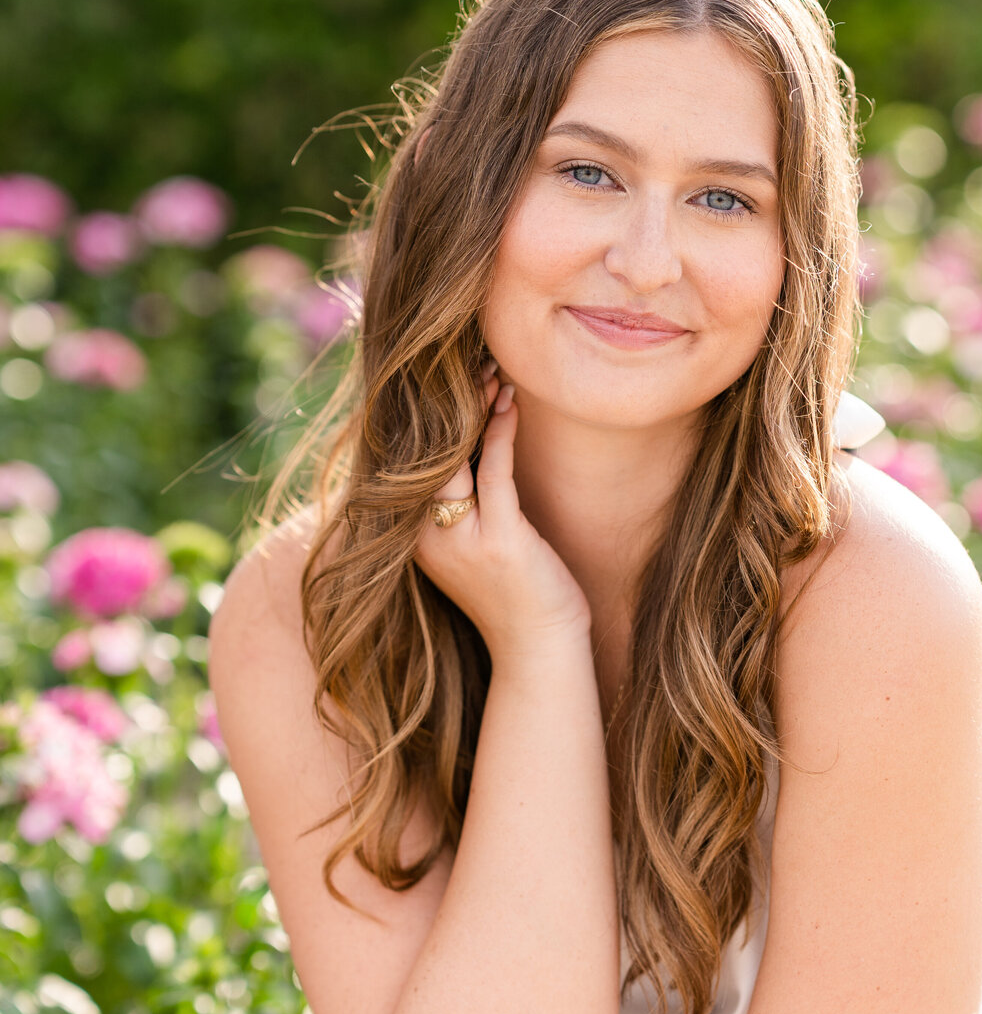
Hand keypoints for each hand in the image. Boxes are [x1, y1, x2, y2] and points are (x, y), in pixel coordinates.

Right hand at [414, 366, 591, 662]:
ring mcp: (462, 541)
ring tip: (488, 371)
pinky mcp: (500, 541)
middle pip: (427, 454)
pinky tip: (508, 403)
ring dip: (473, 409)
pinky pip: (495, 473)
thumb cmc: (516, 599)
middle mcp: (429, 537)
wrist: (539, 653)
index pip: (411, 465)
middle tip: (465, 361)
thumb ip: (461, 510)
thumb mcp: (475, 551)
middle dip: (444, 405)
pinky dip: (499, 433)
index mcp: (417, 538)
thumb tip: (465, 460)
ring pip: (456, 458)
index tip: (439, 378)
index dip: (425, 420)